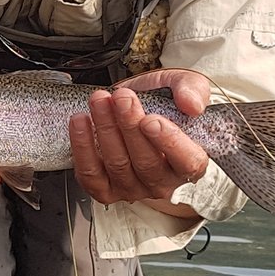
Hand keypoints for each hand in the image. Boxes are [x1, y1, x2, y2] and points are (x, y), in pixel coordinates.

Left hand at [68, 82, 209, 209]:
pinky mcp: (106, 189)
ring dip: (105, 129)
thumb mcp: (186, 86)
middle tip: (121, 97)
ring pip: (118, 165)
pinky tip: (81, 122)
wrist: (138, 110)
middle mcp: (163, 182)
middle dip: (130, 126)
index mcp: (190, 162)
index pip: (187, 162)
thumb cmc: (165, 105)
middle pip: (146, 162)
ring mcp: (133, 188)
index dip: (169, 142)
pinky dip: (83, 147)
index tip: (150, 120)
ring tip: (99, 101)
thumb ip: (193, 90)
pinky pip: (91, 175)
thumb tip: (192, 105)